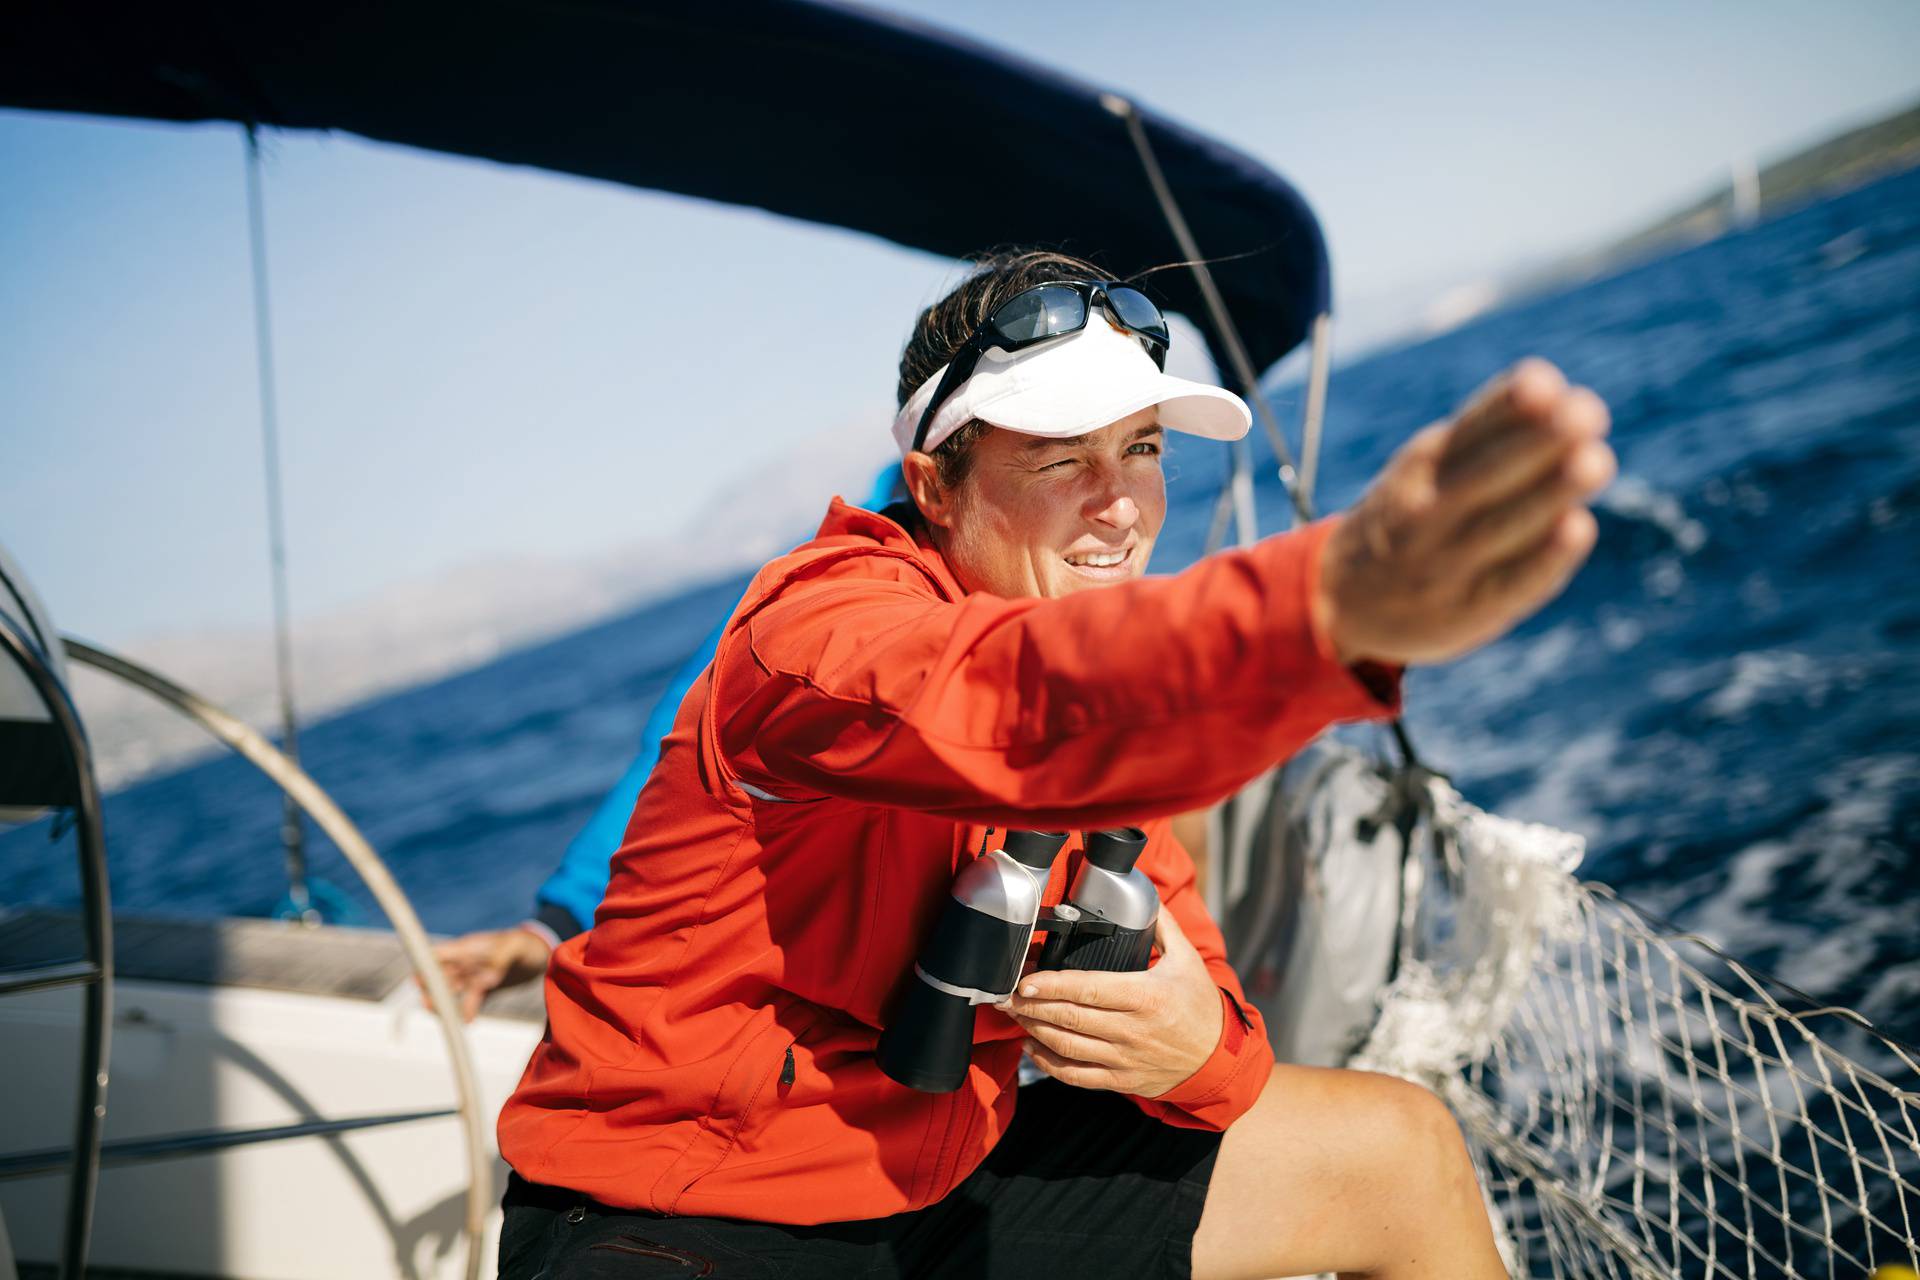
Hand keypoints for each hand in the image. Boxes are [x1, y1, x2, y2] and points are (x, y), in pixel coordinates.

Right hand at [420, 926, 551, 1021]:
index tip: (417, 981)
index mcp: (468, 948)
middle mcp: (467, 962)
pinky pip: (472, 1000)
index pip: (438, 954)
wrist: (542, 951)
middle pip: (440, 976)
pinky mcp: (487, 988)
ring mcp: (476, 975)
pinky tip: (469, 1022)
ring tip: (445, 1018)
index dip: (425, 965)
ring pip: (452, 990)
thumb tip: (486, 980)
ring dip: (446, 1003)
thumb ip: (500, 959)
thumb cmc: (526, 943)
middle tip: (428, 1005)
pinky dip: (468, 1010)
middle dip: (431, 989)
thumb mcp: (515, 947)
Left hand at [1000, 908, 1223, 1097]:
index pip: (1090, 990)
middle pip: (1071, 1019)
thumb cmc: (1201, 1005)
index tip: (1025, 980)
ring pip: (1068, 1048)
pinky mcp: (1122, 1081)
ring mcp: (1126, 1060)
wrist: (1220, 1059)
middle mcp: (1133, 1030)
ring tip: (1014, 1014)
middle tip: (1004, 995)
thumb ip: (1162, 925)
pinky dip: (1049, 1064)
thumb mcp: (1188, 959)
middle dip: (1032, 1007)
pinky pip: (1077, 1077)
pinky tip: (1031, 1047)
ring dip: (1035, 1031)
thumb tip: (1143, 892)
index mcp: (1147, 996)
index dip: (1054, 986)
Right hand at [1316, 358, 1615, 665]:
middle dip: (1538, 442)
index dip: (1507, 406)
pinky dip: (1544, 558)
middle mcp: (1428, 512)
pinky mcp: (1468, 611)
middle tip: (1588, 413)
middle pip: (1487, 474)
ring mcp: (1446, 565)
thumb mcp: (1425, 468)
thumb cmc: (1408, 519)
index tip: (1546, 381)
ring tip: (1598, 461)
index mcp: (1422, 466)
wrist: (1340, 601)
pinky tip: (1578, 529)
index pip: (1469, 431)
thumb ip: (1485, 436)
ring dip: (1550, 493)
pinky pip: (1510, 583)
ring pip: (1502, 525)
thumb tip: (1563, 397)